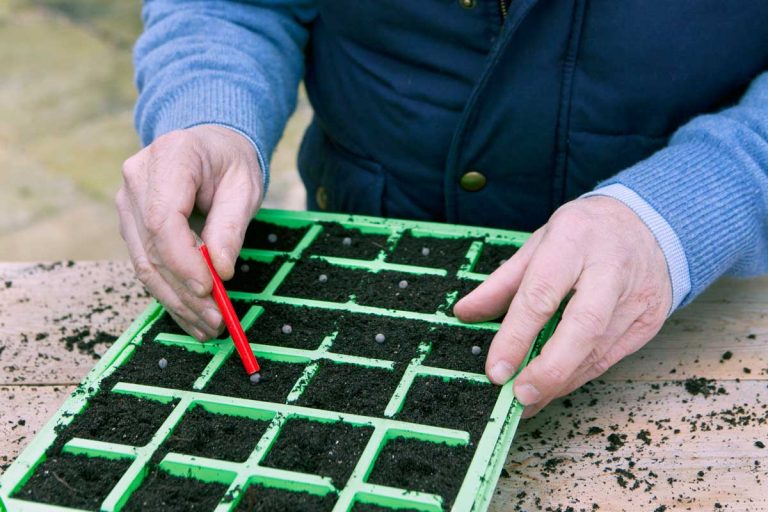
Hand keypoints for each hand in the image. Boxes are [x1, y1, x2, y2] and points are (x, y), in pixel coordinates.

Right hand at [116, 125, 262, 340]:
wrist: (209, 146)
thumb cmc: (230, 162)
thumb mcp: (245, 187)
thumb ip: (231, 226)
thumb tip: (221, 271)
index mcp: (170, 157)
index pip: (162, 219)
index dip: (183, 260)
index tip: (208, 290)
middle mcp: (137, 178)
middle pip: (152, 247)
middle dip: (184, 291)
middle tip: (216, 321)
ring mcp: (128, 201)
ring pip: (145, 263)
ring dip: (176, 300)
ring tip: (208, 326)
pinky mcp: (131, 223)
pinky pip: (147, 264)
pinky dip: (170, 292)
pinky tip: (192, 316)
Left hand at [454, 196, 671, 416]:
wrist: (649, 223)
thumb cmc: (584, 233)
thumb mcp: (538, 243)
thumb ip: (501, 282)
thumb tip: (465, 312)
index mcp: (573, 241)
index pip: (541, 294)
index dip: (516, 336)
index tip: (496, 370)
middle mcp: (610, 269)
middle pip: (582, 327)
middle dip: (549, 369)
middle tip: (519, 394)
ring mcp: (636, 297)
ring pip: (597, 350)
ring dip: (560, 381)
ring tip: (528, 399)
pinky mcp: (649, 321)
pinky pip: (610, 358)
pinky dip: (578, 376)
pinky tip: (555, 387)